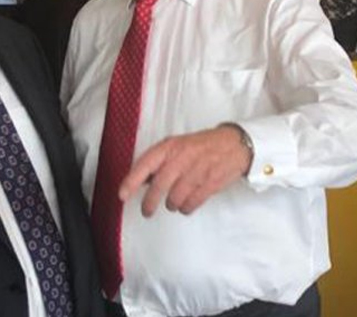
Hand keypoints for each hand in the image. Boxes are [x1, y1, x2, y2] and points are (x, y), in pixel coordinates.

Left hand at [118, 126, 251, 216]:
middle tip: (146, 211)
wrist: (234, 145)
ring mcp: (197, 171)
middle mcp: (181, 158)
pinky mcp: (211, 183)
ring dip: (172, 205)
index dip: (131, 181)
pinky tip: (186, 204)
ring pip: (175, 198)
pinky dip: (186, 208)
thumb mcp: (177, 146)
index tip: (122, 195)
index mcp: (169, 147)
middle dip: (150, 203)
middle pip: (159, 186)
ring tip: (173, 202)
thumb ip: (159, 162)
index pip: (145, 164)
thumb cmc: (201, 146)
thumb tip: (141, 181)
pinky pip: (191, 203)